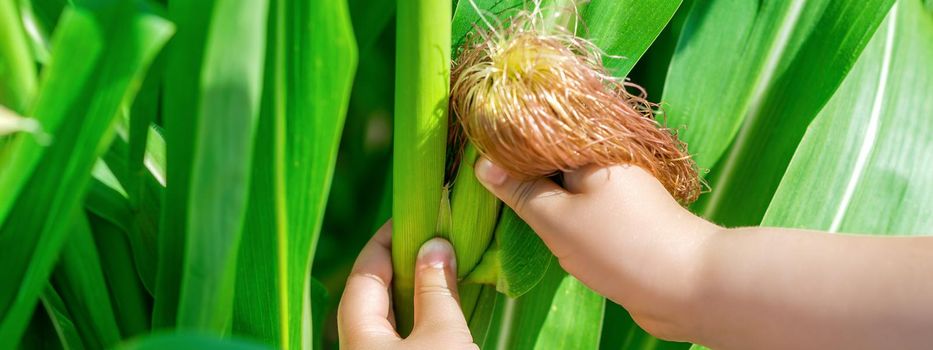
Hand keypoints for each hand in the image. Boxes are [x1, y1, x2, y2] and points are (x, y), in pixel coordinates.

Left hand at [338, 221, 478, 349]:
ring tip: (442, 268)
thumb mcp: (443, 334)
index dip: (385, 242)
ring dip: (415, 294)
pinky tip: (444, 308)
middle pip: (372, 298)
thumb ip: (436, 290)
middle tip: (431, 240)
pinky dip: (421, 319)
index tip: (411, 218)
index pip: (363, 276)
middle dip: (401, 266)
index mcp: (358, 338)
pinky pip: (404, 340)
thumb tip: (435, 246)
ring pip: (389, 322)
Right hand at [474, 157, 717, 340]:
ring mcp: (619, 188)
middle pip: (552, 158)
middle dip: (526, 177)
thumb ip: (520, 191)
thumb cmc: (620, 246)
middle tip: (498, 192)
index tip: (479, 158)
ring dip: (547, 202)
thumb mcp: (557, 220)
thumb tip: (482, 164)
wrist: (687, 287)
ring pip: (567, 186)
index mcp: (593, 146)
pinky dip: (566, 218)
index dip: (507, 145)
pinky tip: (555, 234)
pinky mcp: (624, 216)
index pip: (539, 131)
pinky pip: (583, 207)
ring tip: (525, 213)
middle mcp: (608, 159)